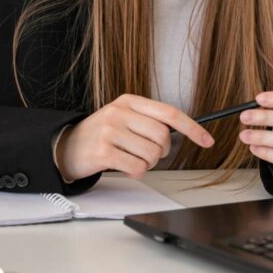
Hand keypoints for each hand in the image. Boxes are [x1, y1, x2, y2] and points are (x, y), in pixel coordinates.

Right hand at [55, 94, 214, 180]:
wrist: (66, 146)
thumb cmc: (101, 134)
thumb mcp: (123, 117)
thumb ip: (148, 119)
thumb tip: (183, 131)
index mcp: (129, 101)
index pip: (169, 113)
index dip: (192, 128)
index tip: (207, 140)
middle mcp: (119, 112)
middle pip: (162, 136)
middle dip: (163, 151)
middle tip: (149, 153)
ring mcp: (110, 131)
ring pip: (152, 154)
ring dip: (148, 163)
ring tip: (131, 158)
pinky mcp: (104, 151)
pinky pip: (138, 167)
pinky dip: (136, 172)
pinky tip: (123, 166)